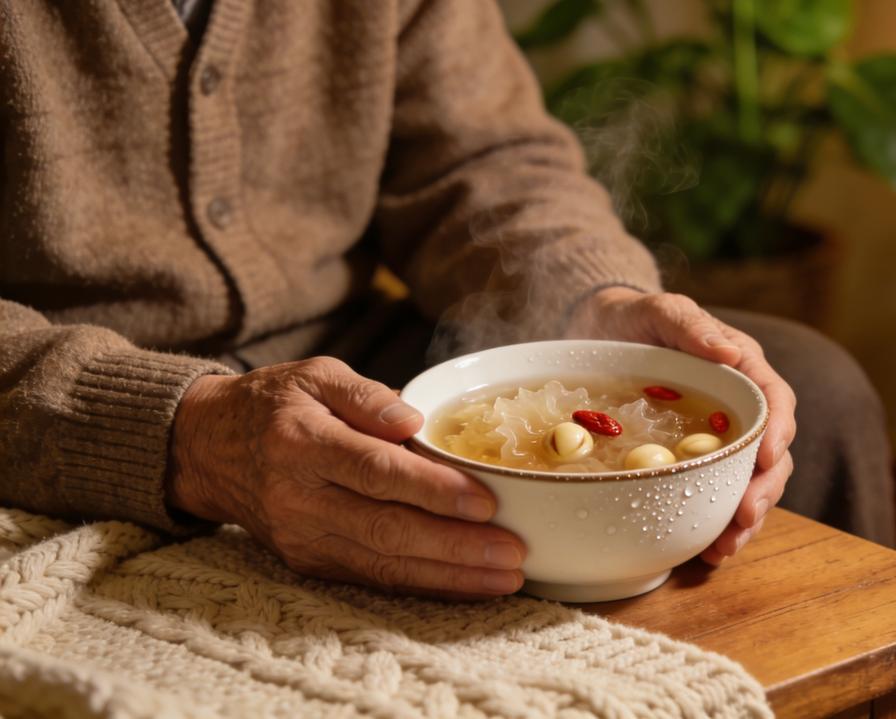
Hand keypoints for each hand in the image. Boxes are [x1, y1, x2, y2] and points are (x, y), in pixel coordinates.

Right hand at [167, 357, 525, 598]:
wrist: (207, 450)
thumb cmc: (275, 405)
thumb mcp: (314, 375)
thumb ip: (365, 395)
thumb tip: (412, 418)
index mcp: (302, 444)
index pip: (376, 472)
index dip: (433, 490)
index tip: (486, 501)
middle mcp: (299, 499)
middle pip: (386, 529)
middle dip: (456, 546)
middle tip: (513, 552)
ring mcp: (302, 538)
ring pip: (383, 565)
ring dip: (450, 576)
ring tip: (505, 578)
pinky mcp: (308, 562)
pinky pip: (373, 579)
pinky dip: (424, 586)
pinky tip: (468, 586)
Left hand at [566, 287, 796, 564]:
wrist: (601, 332)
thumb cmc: (636, 316)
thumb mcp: (660, 311)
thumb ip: (690, 326)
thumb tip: (728, 352)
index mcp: (742, 367)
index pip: (775, 400)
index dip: (778, 431)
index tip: (767, 459)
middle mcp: (740, 406)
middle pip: (771, 452)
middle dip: (763, 489)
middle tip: (745, 517)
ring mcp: (720, 437)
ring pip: (748, 482)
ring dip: (744, 519)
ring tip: (725, 550)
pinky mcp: (697, 461)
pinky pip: (716, 495)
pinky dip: (715, 524)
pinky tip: (705, 552)